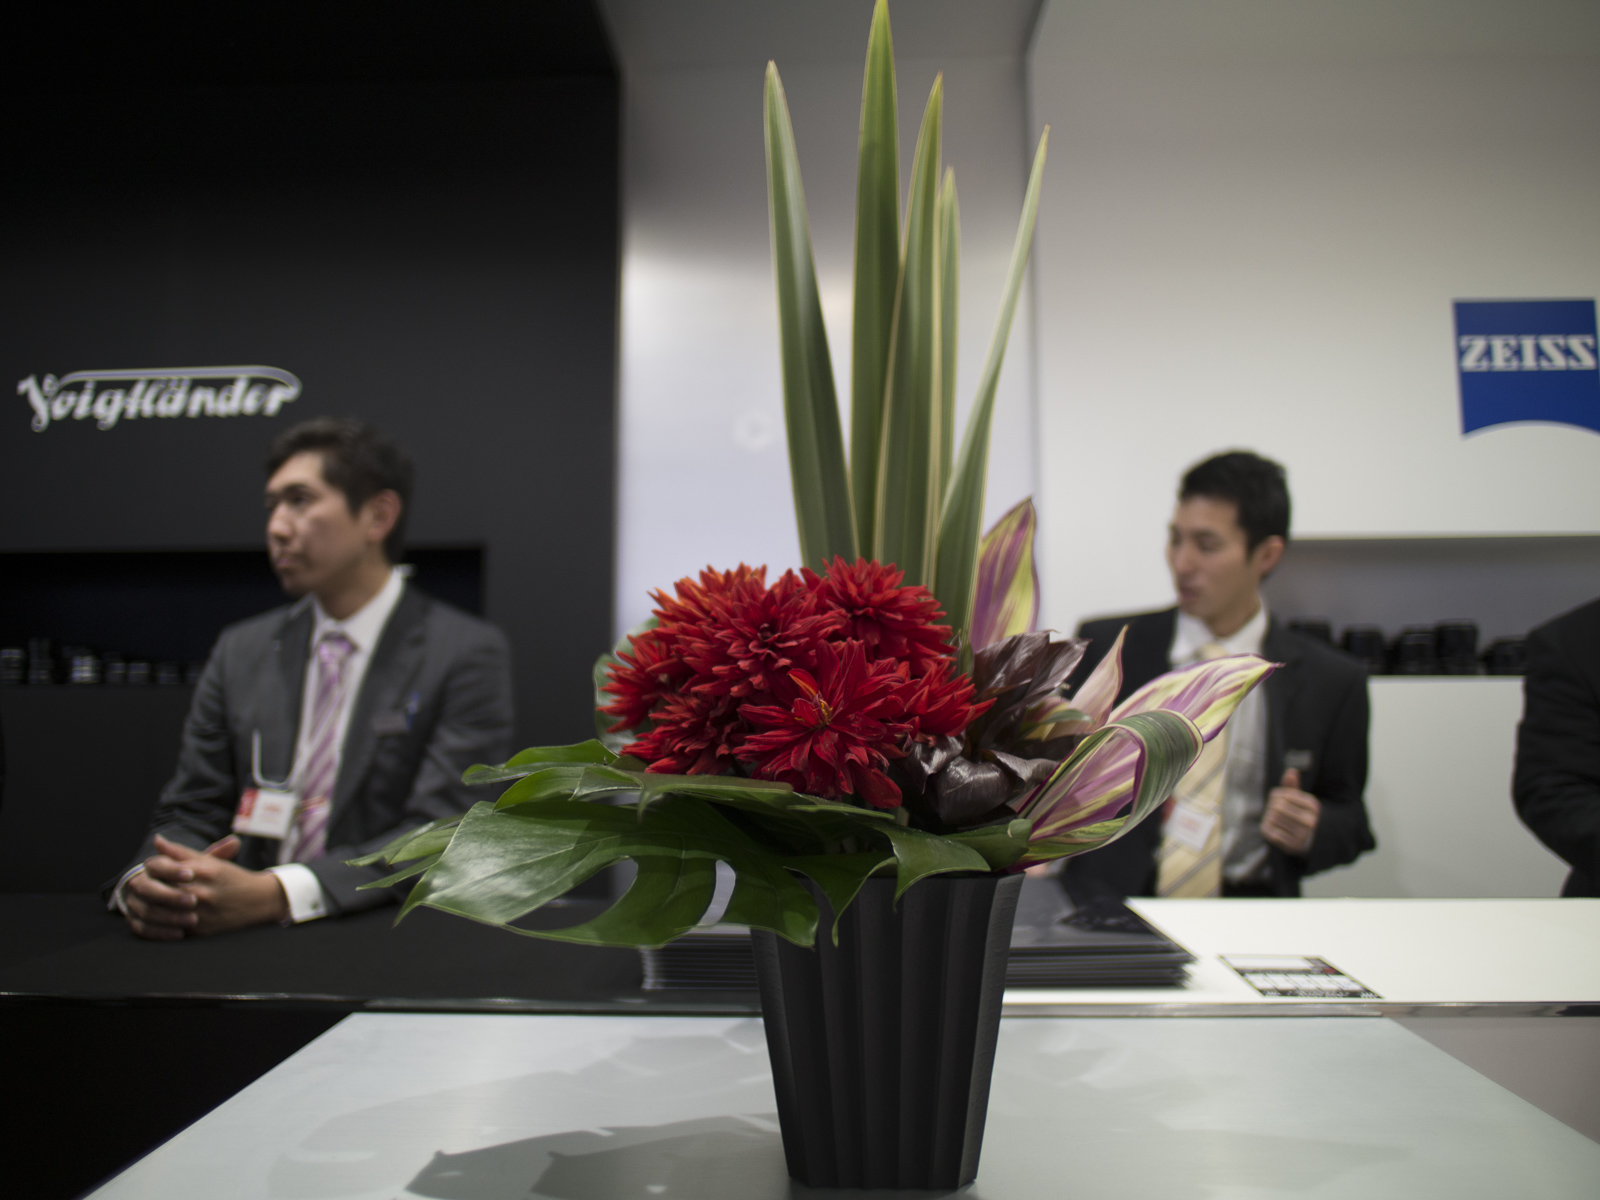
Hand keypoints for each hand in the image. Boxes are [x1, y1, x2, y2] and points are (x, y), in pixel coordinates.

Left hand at [123, 834, 287, 939]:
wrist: (257, 900)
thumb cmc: (230, 877)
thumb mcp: (208, 860)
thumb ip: (179, 851)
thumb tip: (156, 840)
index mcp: (202, 870)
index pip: (161, 866)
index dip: (152, 866)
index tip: (151, 868)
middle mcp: (201, 891)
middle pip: (158, 888)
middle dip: (149, 886)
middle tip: (144, 886)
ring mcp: (200, 913)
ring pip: (161, 910)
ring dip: (152, 905)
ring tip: (150, 901)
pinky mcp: (200, 930)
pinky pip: (171, 928)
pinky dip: (161, 923)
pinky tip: (159, 916)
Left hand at [1260, 768, 1320, 856]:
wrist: (1310, 841)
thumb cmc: (1301, 815)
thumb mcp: (1300, 800)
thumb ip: (1293, 786)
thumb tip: (1291, 771)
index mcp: (1313, 806)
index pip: (1285, 794)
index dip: (1276, 795)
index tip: (1277, 799)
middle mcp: (1310, 820)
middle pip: (1278, 806)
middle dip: (1271, 806)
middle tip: (1273, 809)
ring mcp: (1302, 834)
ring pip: (1273, 818)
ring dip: (1269, 817)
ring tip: (1273, 818)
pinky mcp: (1293, 846)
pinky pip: (1272, 833)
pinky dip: (1268, 829)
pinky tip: (1272, 828)